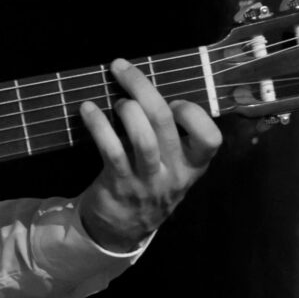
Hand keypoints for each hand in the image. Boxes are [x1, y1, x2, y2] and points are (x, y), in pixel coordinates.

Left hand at [76, 59, 220, 252]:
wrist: (123, 230)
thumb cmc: (150, 184)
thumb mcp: (173, 166)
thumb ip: (171, 135)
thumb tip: (148, 88)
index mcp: (194, 165)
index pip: (210, 138)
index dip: (193, 113)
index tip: (173, 101)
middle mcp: (175, 173)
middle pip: (166, 124)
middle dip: (143, 88)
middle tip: (122, 68)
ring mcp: (147, 181)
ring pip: (142, 139)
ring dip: (126, 110)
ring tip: (115, 99)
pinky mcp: (120, 185)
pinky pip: (111, 151)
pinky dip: (98, 126)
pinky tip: (88, 110)